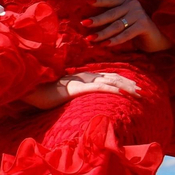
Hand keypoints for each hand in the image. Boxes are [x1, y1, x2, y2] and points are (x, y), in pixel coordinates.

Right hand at [22, 70, 140, 109]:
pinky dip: (115, 90)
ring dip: (127, 87)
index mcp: (83, 76)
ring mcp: (83, 81)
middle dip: (129, 83)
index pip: (107, 76)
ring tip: (139, 93)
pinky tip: (125, 94)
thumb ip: (73, 93)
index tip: (134, 86)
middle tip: (143, 90)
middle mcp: (86, 75)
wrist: (32, 89)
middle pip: (113, 77)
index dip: (122, 80)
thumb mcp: (62, 93)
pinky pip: (101, 88)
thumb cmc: (43, 92)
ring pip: (111, 81)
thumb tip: (79, 99)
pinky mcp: (79, 88)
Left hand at [83, 0, 172, 51]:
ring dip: (103, 33)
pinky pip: (126, 34)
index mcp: (127, 0)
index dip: (100, 0)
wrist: (157, 37)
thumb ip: (113, 17)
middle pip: (111, 13)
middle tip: (84, 23)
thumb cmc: (136, 28)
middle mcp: (133, 4)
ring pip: (117, 25)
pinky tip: (105, 44)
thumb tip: (90, 22)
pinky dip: (115, 40)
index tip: (88, 1)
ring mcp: (139, 14)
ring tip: (90, 38)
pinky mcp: (144, 25)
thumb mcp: (124, 19)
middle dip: (97, 19)